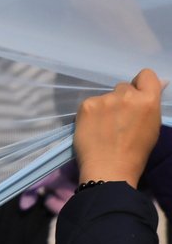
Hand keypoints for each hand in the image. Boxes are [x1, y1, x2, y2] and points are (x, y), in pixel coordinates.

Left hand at [75, 68, 164, 185]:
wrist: (109, 168)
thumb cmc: (136, 151)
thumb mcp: (152, 126)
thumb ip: (150, 104)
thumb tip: (158, 83)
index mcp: (148, 100)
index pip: (146, 75)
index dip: (142, 83)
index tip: (138, 94)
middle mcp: (126, 95)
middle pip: (124, 87)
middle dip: (123, 99)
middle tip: (120, 118)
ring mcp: (104, 99)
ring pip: (107, 96)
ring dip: (107, 106)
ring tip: (105, 126)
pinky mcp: (86, 105)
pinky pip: (91, 103)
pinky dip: (93, 113)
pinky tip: (94, 127)